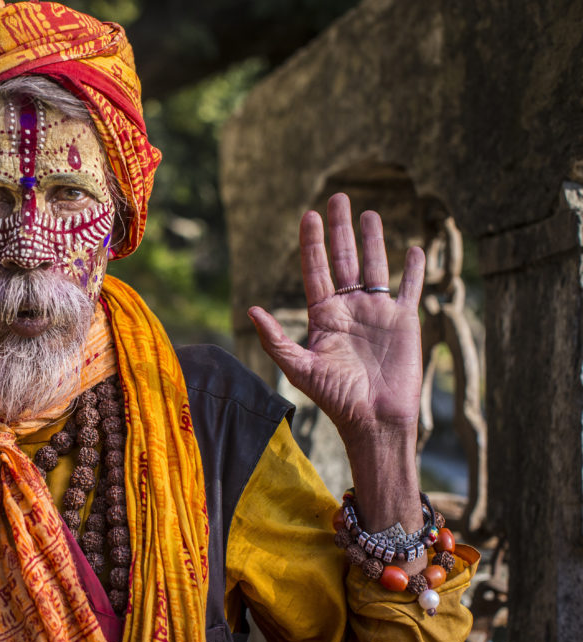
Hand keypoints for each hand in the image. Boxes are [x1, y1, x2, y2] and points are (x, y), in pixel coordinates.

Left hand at [248, 193, 424, 454]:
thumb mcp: (299, 368)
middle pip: (344, 260)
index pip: (316, 270)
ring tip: (369, 213)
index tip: (308, 215)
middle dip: (340, 229)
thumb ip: (275, 338)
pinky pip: (409, 288)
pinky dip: (413, 269)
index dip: (312, 243)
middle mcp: (349, 309)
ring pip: (375, 266)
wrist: (374, 419)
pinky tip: (414, 248)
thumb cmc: (335, 398)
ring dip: (373, 240)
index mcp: (323, 316)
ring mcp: (377, 313)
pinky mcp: (405, 321)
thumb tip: (252, 309)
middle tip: (337, 197)